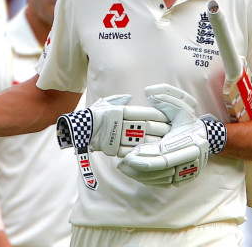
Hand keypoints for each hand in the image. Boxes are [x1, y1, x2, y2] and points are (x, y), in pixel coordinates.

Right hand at [56, 94, 170, 156]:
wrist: (77, 130)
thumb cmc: (93, 115)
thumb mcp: (105, 103)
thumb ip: (118, 100)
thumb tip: (129, 97)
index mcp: (120, 112)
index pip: (143, 112)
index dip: (157, 114)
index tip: (169, 116)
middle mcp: (121, 124)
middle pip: (146, 126)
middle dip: (161, 128)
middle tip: (174, 130)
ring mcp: (118, 137)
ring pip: (142, 139)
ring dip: (156, 141)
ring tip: (168, 143)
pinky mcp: (114, 148)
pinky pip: (131, 151)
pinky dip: (142, 152)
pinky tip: (153, 153)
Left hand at [118, 84, 226, 185]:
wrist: (207, 136)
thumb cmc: (187, 118)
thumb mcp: (179, 101)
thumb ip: (165, 94)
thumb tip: (148, 91)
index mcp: (186, 140)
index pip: (164, 154)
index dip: (146, 158)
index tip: (130, 156)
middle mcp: (189, 157)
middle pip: (162, 168)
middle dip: (140, 168)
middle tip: (122, 164)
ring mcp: (188, 169)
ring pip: (163, 178)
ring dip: (142, 176)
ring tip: (124, 168)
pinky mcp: (186, 177)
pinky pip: (166, 182)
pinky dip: (151, 180)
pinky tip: (136, 174)